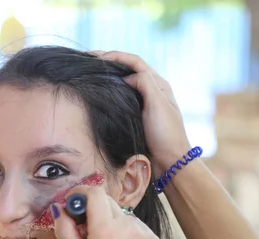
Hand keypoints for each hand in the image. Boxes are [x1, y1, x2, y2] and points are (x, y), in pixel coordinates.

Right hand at [52, 186, 162, 238]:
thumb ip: (66, 231)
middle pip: (107, 202)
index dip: (80, 193)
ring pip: (121, 214)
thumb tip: (58, 208)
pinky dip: (124, 231)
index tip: (72, 203)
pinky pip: (135, 226)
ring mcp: (145, 233)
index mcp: (106, 230)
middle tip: (83, 230)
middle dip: (93, 209)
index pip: (94, 193)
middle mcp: (129, 226)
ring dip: (109, 221)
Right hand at [93, 50, 191, 176]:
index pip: (135, 62)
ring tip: (91, 72)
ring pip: (124, 82)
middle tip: (88, 60)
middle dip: (109, 61)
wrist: (170, 162)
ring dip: (109, 75)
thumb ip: (144, 84)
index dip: (115, 56)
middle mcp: (152, 91)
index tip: (96, 57)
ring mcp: (144, 104)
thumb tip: (127, 76)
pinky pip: (122, 97)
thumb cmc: (166, 134)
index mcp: (159, 85)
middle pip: (128, 69)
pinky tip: (100, 93)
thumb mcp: (158, 105)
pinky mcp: (137, 116)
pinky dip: (110, 91)